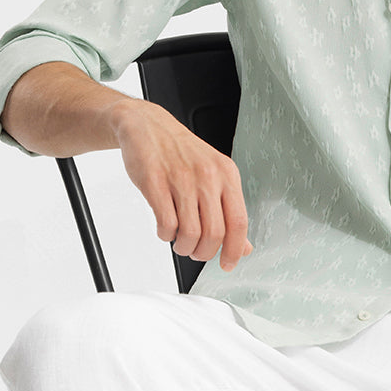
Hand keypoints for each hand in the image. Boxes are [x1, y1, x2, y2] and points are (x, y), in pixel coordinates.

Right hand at [111, 97, 250, 268]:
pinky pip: (166, 223)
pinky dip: (166, 235)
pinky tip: (165, 229)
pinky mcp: (155, 182)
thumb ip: (229, 210)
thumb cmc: (181, 153)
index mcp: (227, 174)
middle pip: (215, 233)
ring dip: (184, 246)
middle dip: (204, 252)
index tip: (227, 264)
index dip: (234, 250)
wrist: (147, 126)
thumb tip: (243, 246)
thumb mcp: (214, 175)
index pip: (239, 222)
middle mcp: (207, 175)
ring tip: (180, 241)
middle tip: (195, 252)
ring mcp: (181, 178)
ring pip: (191, 232)